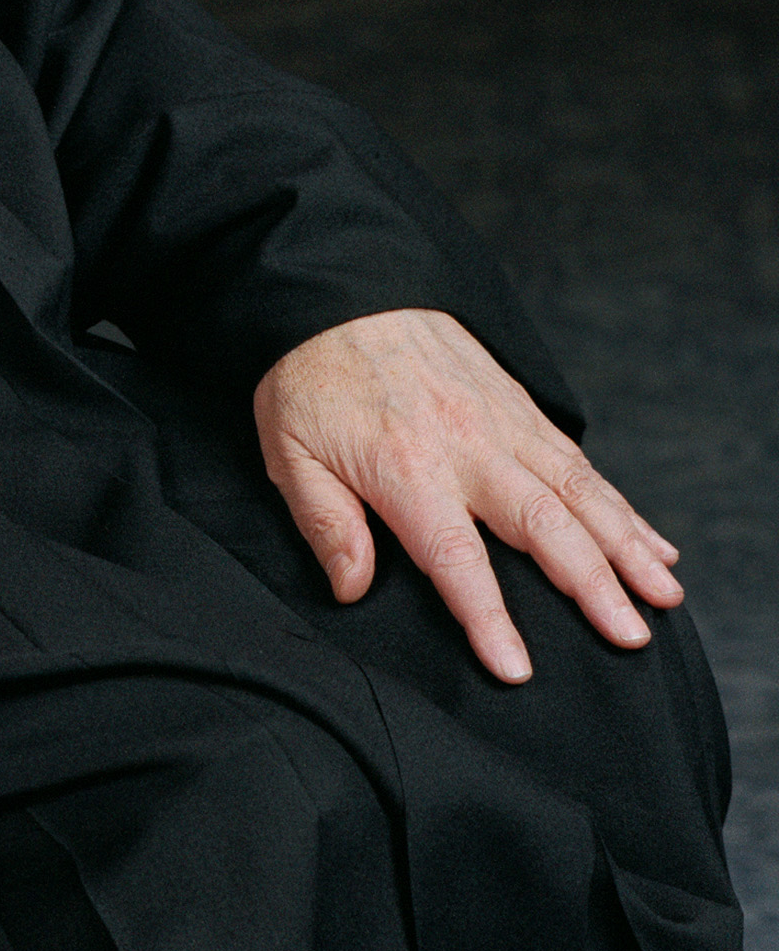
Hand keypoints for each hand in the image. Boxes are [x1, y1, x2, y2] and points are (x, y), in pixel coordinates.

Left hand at [254, 307, 682, 683]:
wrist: (340, 282)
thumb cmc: (308, 370)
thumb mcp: (288, 448)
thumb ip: (325, 523)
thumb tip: (352, 590)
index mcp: (406, 466)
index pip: (456, 557)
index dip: (488, 617)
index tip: (517, 669)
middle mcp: (467, 445)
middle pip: (543, 525)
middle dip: (594, 586)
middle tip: (631, 637)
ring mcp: (502, 422)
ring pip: (578, 492)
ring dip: (626, 546)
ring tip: (663, 595)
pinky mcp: (519, 405)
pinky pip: (579, 461)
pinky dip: (621, 504)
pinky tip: (652, 541)